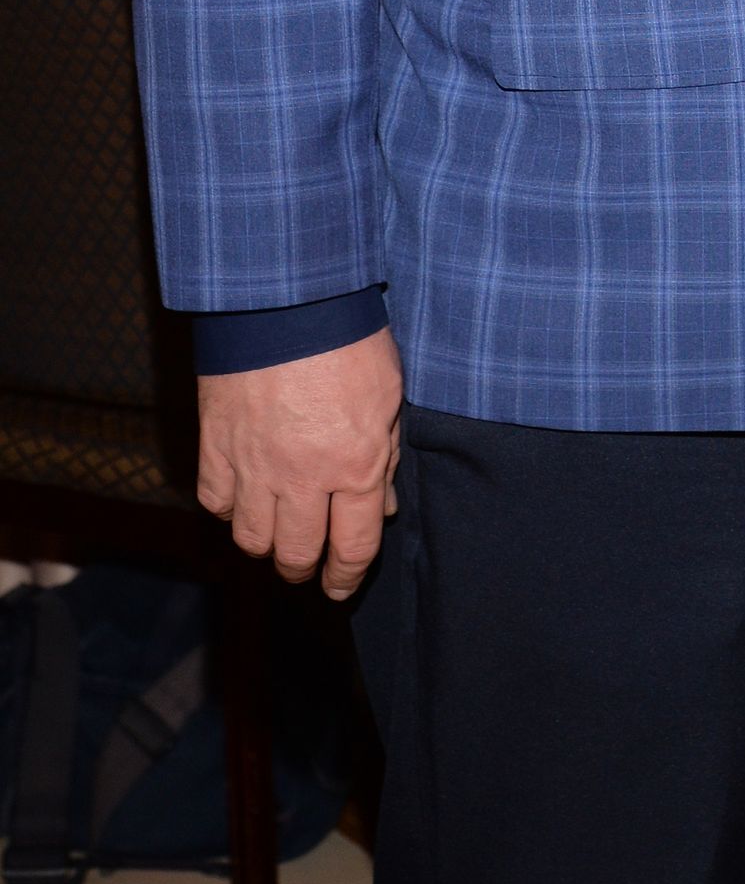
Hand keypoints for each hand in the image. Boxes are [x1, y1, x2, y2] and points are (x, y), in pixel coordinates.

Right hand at [198, 328, 403, 597]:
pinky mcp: (217, 445)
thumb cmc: (349, 338)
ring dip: (266, 546)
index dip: (346, 576)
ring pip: (252, 539)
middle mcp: (303, 476)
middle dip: (304, 568)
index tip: (341, 587)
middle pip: (296, 554)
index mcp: (356, 463)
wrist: (285, 296)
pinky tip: (243, 498)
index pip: (352, 547)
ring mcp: (255, 464)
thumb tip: (383, 506)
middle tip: (308, 564)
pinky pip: (217, 502)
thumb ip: (386, 455)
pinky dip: (229, 509)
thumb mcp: (389, 394)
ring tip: (276, 535)